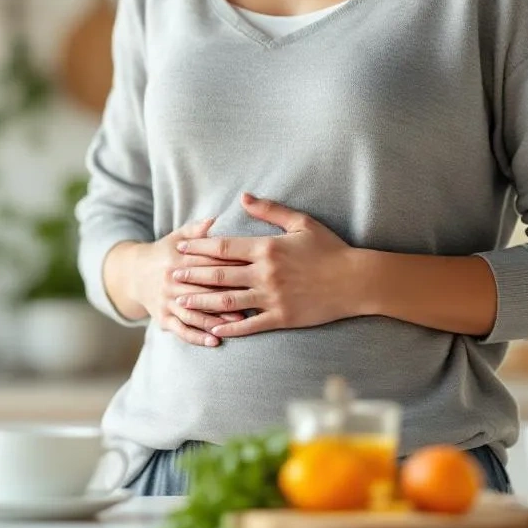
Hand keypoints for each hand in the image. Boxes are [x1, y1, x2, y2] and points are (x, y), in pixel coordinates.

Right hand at [124, 218, 245, 347]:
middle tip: (254, 297)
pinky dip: (198, 337)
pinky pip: (181, 330)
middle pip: (203, 288)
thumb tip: (217, 218)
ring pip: (194, 312)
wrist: (133, 274)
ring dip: (216, 318)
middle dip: (228, 292)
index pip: (208, 262)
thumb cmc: (165, 253)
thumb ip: (198, 230)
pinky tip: (215, 341)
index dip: (231, 264)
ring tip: (239, 322)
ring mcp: (166, 302)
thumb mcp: (177, 236)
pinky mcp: (163, 319)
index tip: (254, 266)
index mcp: (178, 260)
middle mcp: (171, 281)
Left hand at [171, 193, 359, 337]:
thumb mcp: (301, 222)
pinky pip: (249, 325)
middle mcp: (265, 273)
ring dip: (202, 302)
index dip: (198, 247)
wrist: (356, 281)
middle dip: (192, 274)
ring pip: (228, 301)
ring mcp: (272, 297)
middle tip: (171, 275)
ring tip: (181, 302)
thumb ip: (270, 210)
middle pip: (219, 274)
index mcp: (267, 248)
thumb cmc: (330, 249)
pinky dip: (229, 328)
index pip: (223, 247)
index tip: (180, 248)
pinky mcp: (282, 317)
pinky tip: (212, 329)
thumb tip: (243, 198)